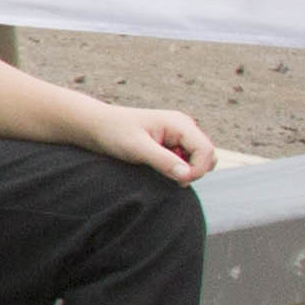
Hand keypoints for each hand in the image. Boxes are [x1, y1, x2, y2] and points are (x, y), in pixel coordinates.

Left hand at [89, 102, 221, 182]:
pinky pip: (185, 161)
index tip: (179, 181)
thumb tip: (186, 176)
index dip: (198, 169)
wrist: (96, 126)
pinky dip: (177, 169)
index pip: (206, 150)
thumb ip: (163, 161)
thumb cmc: (114, 133)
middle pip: (207, 156)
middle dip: (194, 171)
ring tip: (160, 169)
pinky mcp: (172, 145)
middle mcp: (184, 128)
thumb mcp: (137, 148)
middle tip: (169, 176)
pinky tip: (157, 168)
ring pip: (198, 160)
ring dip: (185, 171)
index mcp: (180, 124)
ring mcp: (179, 136)